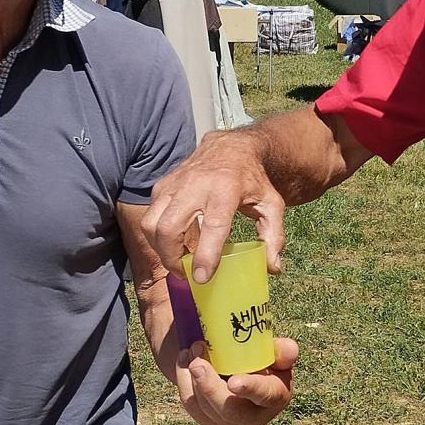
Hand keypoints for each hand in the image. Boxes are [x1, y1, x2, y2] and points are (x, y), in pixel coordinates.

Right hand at [145, 132, 287, 280]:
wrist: (231, 147)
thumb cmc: (252, 179)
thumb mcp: (271, 204)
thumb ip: (274, 235)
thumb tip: (272, 267)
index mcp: (226, 189)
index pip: (212, 226)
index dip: (205, 255)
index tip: (202, 277)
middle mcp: (195, 184)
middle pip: (169, 228)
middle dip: (172, 258)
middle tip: (186, 273)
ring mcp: (174, 183)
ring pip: (152, 224)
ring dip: (161, 249)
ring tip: (179, 260)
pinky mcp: (162, 185)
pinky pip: (151, 216)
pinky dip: (159, 235)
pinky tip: (176, 241)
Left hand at [175, 336, 298, 424]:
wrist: (237, 367)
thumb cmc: (260, 356)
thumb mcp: (274, 351)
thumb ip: (282, 350)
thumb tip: (290, 350)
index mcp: (276, 396)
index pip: (266, 395)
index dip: (251, 389)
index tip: (234, 382)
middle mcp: (254, 416)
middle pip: (230, 410)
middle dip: (210, 387)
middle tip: (197, 362)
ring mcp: (229, 422)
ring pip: (205, 406)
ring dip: (193, 377)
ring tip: (193, 349)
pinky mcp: (208, 420)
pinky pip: (191, 404)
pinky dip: (184, 380)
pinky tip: (184, 359)